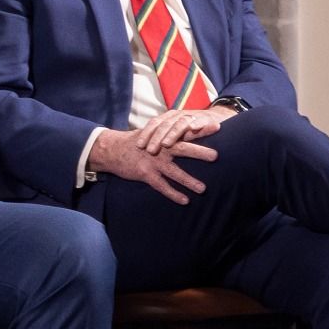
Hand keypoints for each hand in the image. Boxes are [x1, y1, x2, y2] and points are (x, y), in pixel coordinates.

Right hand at [89, 126, 217, 204]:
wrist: (112, 149)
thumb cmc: (136, 142)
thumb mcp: (152, 133)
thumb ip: (170, 133)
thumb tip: (191, 131)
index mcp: (163, 136)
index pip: (184, 131)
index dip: (200, 129)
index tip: (217, 128)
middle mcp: (160, 148)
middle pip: (182, 149)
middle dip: (199, 152)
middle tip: (215, 156)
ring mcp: (152, 162)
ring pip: (174, 171)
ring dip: (189, 181)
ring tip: (203, 189)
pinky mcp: (145, 174)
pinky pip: (161, 185)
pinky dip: (173, 194)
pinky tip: (185, 200)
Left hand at [137, 105, 229, 154]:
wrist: (216, 119)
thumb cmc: (191, 130)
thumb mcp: (175, 134)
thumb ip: (163, 139)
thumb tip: (144, 152)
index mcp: (168, 118)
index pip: (154, 124)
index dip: (146, 134)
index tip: (139, 146)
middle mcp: (178, 116)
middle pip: (164, 125)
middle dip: (156, 138)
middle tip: (150, 150)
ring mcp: (191, 117)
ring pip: (179, 123)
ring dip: (172, 133)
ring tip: (166, 144)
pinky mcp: (206, 119)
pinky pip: (200, 121)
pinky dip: (197, 124)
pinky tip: (193, 129)